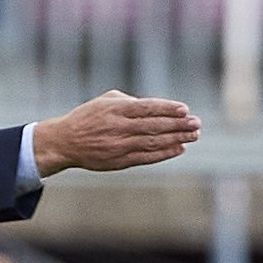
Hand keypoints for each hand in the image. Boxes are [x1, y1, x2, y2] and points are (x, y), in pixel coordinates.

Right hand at [32, 92, 200, 176]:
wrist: (65, 142)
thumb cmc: (88, 117)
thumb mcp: (106, 101)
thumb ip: (130, 102)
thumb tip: (156, 107)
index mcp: (116, 110)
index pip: (148, 108)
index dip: (168, 109)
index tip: (185, 109)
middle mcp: (119, 128)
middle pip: (155, 126)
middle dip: (178, 125)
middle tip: (197, 124)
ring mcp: (119, 146)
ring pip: (153, 142)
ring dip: (176, 139)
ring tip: (193, 136)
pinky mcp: (119, 161)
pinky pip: (146, 157)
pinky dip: (164, 153)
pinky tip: (178, 149)